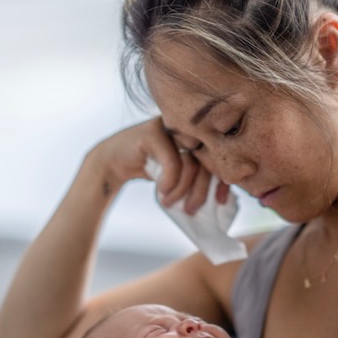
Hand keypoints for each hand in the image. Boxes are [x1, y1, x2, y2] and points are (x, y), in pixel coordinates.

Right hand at [91, 117, 226, 213]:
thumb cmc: (151, 170)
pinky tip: (162, 191)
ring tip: (168, 202)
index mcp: (201, 136)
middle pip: (207, 162)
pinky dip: (170, 181)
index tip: (220, 201)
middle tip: (189, 209)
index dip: (223, 181)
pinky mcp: (155, 131)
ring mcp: (172, 127)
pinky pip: (172, 161)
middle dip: (200, 191)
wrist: (114, 162)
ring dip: (181, 189)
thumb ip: (200, 177)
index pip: (220, 159)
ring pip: (190, 163)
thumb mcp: (180, 175)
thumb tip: (224, 199)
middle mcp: (189, 128)